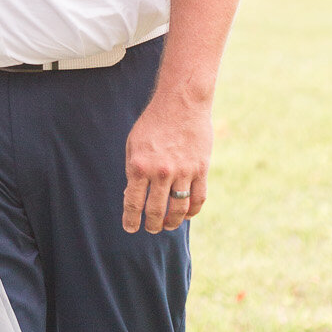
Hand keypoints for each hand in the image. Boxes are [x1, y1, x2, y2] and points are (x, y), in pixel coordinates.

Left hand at [122, 91, 211, 234]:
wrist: (181, 103)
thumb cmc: (153, 123)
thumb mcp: (133, 144)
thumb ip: (133, 171)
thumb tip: (133, 196)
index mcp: (139, 166)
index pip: (133, 203)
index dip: (131, 220)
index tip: (131, 229)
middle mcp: (161, 172)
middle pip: (157, 211)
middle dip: (153, 225)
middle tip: (151, 229)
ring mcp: (183, 172)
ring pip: (179, 209)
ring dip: (172, 222)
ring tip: (168, 225)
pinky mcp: (201, 169)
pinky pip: (199, 198)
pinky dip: (193, 211)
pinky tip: (186, 214)